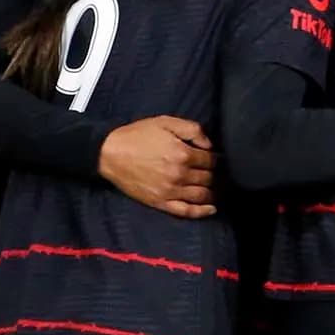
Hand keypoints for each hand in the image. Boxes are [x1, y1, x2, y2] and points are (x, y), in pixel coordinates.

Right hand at [98, 115, 216, 218]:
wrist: (110, 153)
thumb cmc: (138, 135)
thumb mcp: (166, 122)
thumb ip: (192, 130)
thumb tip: (211, 145)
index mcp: (182, 154)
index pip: (212, 160)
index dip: (219, 160)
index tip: (221, 160)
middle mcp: (179, 175)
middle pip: (209, 178)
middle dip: (219, 176)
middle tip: (224, 175)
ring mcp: (170, 191)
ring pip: (202, 196)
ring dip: (215, 193)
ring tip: (221, 189)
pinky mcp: (160, 203)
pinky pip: (186, 211)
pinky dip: (202, 212)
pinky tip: (212, 209)